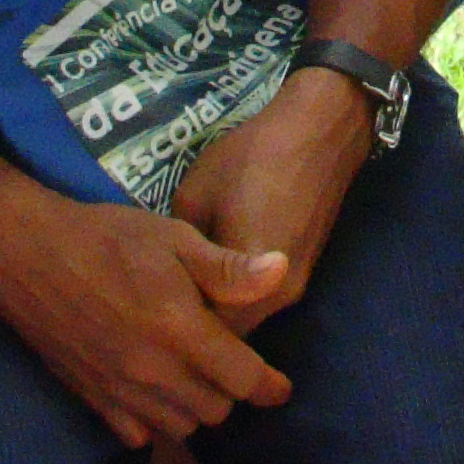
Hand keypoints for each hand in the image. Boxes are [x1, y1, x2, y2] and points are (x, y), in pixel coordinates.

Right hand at [0, 175, 295, 447]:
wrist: (25, 254)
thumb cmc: (106, 237)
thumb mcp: (172, 237)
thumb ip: (227, 268)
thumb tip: (282, 272)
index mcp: (179, 329)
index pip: (242, 379)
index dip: (268, 385)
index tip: (279, 386)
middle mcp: (152, 370)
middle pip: (215, 410)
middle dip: (228, 389)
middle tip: (222, 359)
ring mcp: (119, 390)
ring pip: (179, 428)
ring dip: (193, 407)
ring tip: (189, 374)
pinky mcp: (91, 399)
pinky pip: (136, 435)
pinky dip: (152, 420)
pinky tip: (150, 389)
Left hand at [170, 71, 373, 334]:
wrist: (319, 129)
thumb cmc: (251, 158)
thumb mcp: (194, 197)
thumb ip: (181, 248)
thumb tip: (170, 274)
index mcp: (249, 284)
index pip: (206, 334)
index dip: (173, 328)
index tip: (144, 314)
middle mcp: (278, 299)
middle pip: (230, 334)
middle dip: (196, 326)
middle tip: (156, 306)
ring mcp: (296, 286)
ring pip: (247, 317)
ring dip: (218, 310)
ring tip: (180, 289)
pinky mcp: (304, 270)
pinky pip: (262, 298)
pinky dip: (236, 296)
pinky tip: (213, 272)